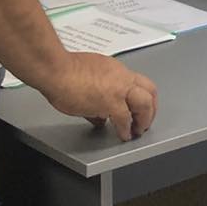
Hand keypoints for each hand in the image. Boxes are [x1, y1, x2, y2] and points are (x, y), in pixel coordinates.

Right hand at [43, 53, 158, 140]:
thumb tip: (98, 117)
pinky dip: (126, 129)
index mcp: (115, 70)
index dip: (143, 97)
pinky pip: (125, 118)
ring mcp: (118, 89)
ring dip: (145, 119)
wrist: (55, 69)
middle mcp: (121, 77)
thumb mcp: (86, 79)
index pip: (139, 82)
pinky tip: (124, 135)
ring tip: (139, 130)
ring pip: (145, 102)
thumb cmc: (63, 70)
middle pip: (149, 91)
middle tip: (145, 122)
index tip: (140, 109)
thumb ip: (96, 98)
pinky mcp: (110, 102)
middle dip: (151, 108)